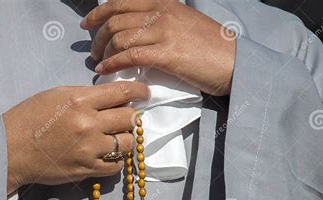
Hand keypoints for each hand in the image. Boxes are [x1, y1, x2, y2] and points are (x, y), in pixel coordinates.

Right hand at [3, 82, 149, 193]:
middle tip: (126, 117)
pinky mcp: (87, 169)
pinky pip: (117, 166)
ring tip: (116, 137)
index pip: (121, 92)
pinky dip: (117, 159)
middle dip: (131, 116)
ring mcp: (89, 149)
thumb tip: (110, 96)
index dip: (139, 90)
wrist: (10, 150)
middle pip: (130, 118)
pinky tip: (109, 154)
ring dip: (125, 138)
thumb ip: (85, 95)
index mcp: (79, 100)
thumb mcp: (55, 95)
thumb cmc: (29, 118)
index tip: (145, 92)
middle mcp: (88, 124)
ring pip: (127, 143)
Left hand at [81, 0, 235, 95]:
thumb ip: (158, 22)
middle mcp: (161, 12)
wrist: (234, 62)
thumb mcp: (182, 22)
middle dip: (98, 37)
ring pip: (119, 38)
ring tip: (99, 63)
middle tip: (93, 51)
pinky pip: (129, 56)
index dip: (99, 12)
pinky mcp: (166, 54)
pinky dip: (112, 64)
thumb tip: (134, 31)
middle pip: (115, 20)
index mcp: (163, 2)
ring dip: (103, 52)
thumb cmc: (209, 47)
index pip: (121, 1)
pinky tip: (105, 70)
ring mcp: (164, 32)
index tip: (87, 24)